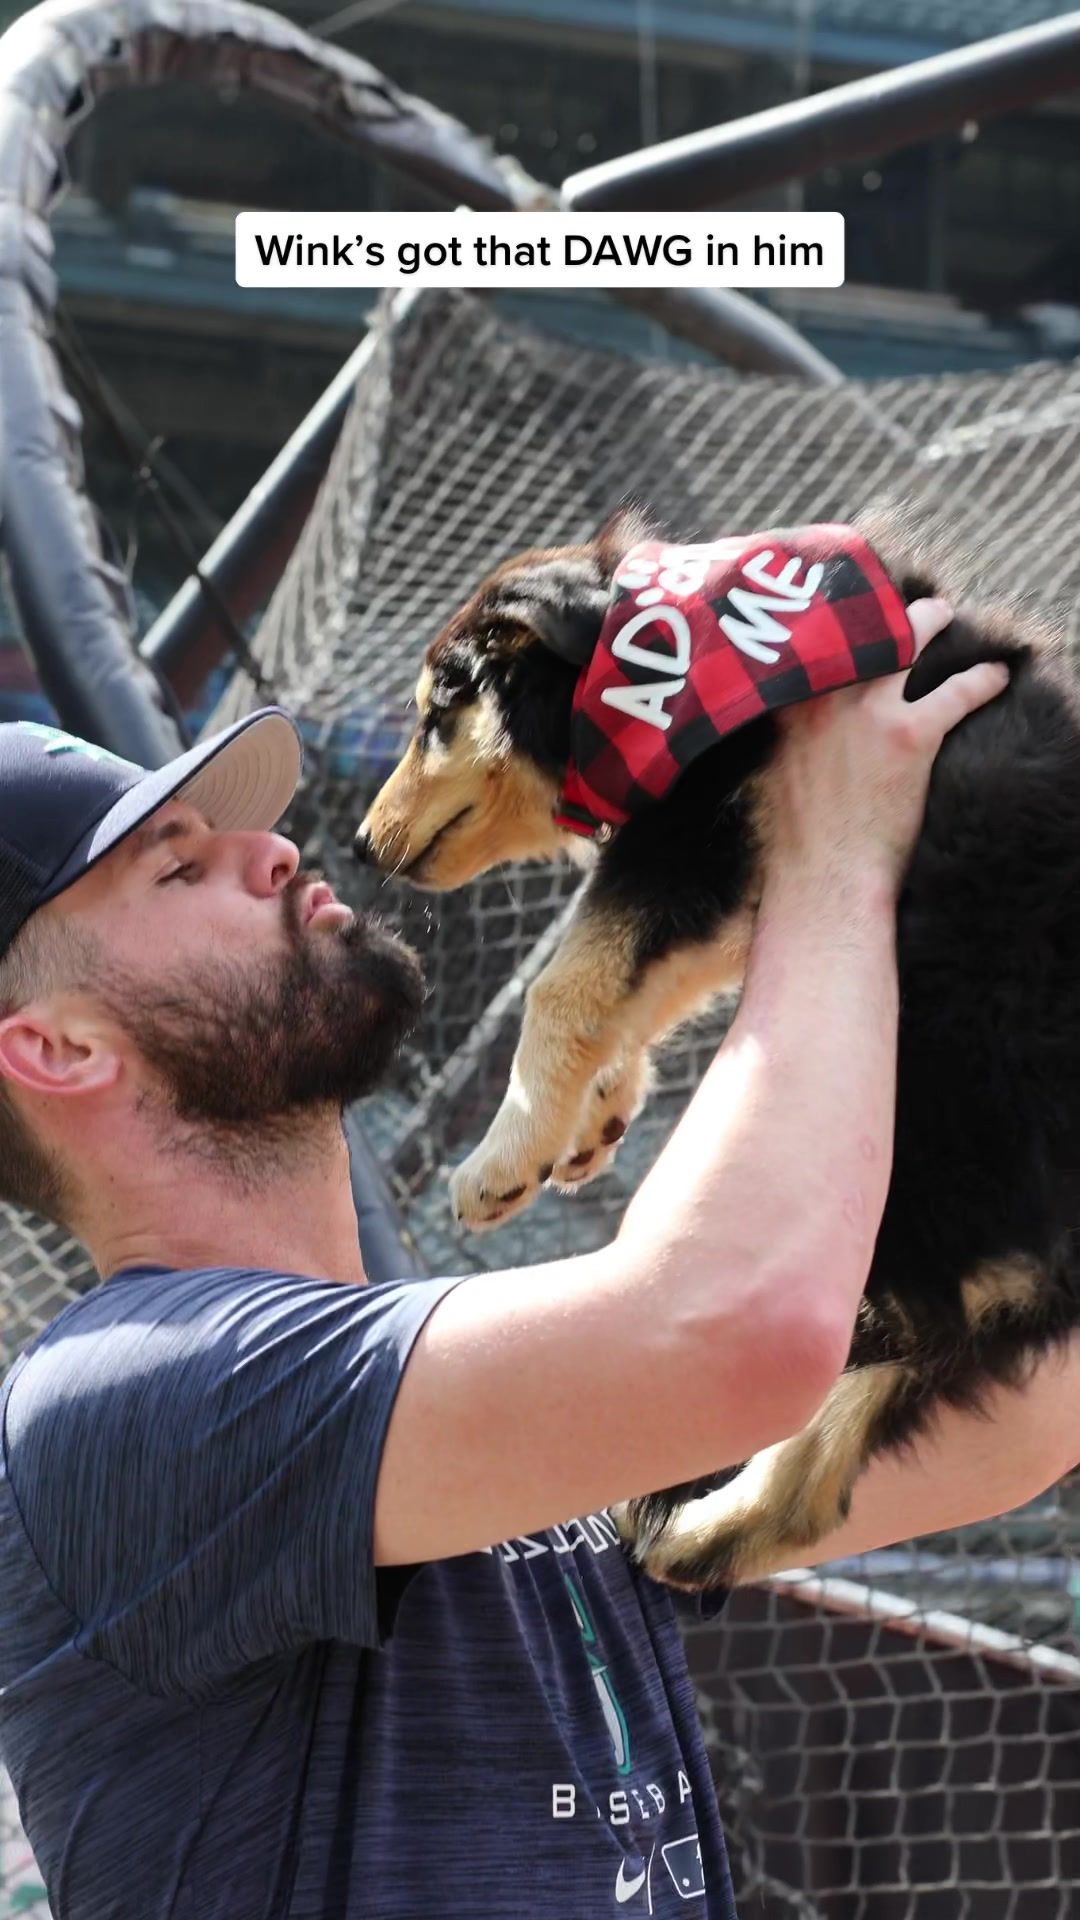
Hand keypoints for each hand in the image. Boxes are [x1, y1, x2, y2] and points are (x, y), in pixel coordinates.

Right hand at [763, 597, 1010, 891]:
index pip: (814, 640)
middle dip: (885, 610)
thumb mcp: (775, 770)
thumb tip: (796, 723)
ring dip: (932, 621)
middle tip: (906, 609)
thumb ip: (786, 734)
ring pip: (908, 638)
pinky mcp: (910, 736)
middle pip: (860, 627)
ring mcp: (868, 712)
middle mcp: (825, 696)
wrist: (824, 877)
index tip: (849, 612)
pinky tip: (997, 677)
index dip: (836, 622)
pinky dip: (982, 681)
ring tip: (946, 617)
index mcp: (787, 705)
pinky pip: (957, 692)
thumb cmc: (796, 839)